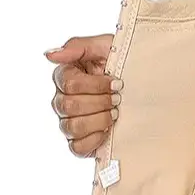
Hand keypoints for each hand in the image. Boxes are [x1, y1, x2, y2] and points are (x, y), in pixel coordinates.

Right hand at [46, 35, 119, 156]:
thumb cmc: (121, 65)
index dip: (96, 85)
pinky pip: (76, 147)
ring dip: (99, 120)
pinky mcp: (79, 142)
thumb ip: (77, 47)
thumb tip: (49, 54)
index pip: (69, 84)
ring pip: (72, 127)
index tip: (117, 83)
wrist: (144, 86)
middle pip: (69, 105)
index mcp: (65, 77)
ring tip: (115, 113)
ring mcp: (69, 122)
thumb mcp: (105, 47)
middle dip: (100, 102)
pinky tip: (108, 131)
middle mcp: (62, 101)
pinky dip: (94, 140)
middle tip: (117, 99)